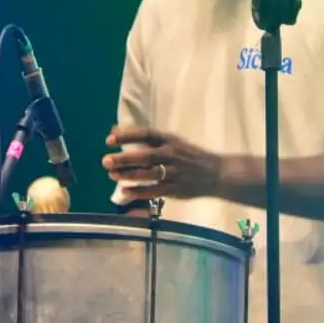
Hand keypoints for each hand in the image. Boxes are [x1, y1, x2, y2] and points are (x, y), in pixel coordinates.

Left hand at [102, 125, 223, 201]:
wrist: (217, 173)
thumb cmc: (190, 156)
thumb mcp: (173, 142)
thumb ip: (147, 139)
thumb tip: (116, 130)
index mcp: (171, 140)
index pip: (146, 134)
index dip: (126, 136)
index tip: (109, 140)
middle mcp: (172, 154)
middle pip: (145, 156)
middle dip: (124, 158)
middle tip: (106, 161)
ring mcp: (175, 172)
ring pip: (148, 174)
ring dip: (128, 175)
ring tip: (112, 175)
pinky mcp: (176, 189)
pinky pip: (154, 191)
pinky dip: (138, 192)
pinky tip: (125, 192)